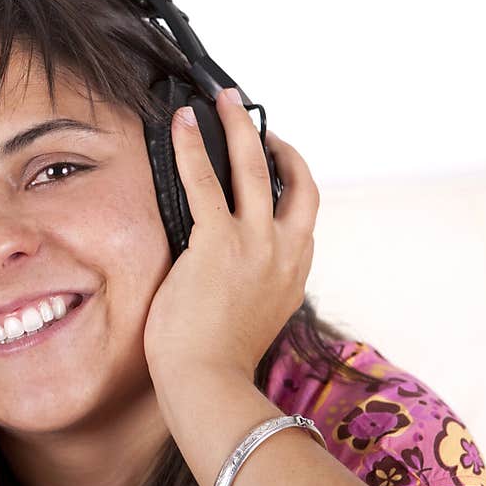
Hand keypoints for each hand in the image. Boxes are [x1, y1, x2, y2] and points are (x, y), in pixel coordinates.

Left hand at [143, 88, 318, 380]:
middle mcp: (286, 252)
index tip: (278, 163)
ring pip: (256, 168)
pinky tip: (181, 124)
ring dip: (241, 127)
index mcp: (295, 272)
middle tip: (260, 120)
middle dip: (280, 144)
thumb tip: (231, 262)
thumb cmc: (220, 359)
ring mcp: (256, 245)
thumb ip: (255, 282)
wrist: (208, 384)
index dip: (294, 180)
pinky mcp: (219, 242)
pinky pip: (205, 180)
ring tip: (226, 100)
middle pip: (298, 182)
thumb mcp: (254, 315)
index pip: (303, 214)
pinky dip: (192, 147)